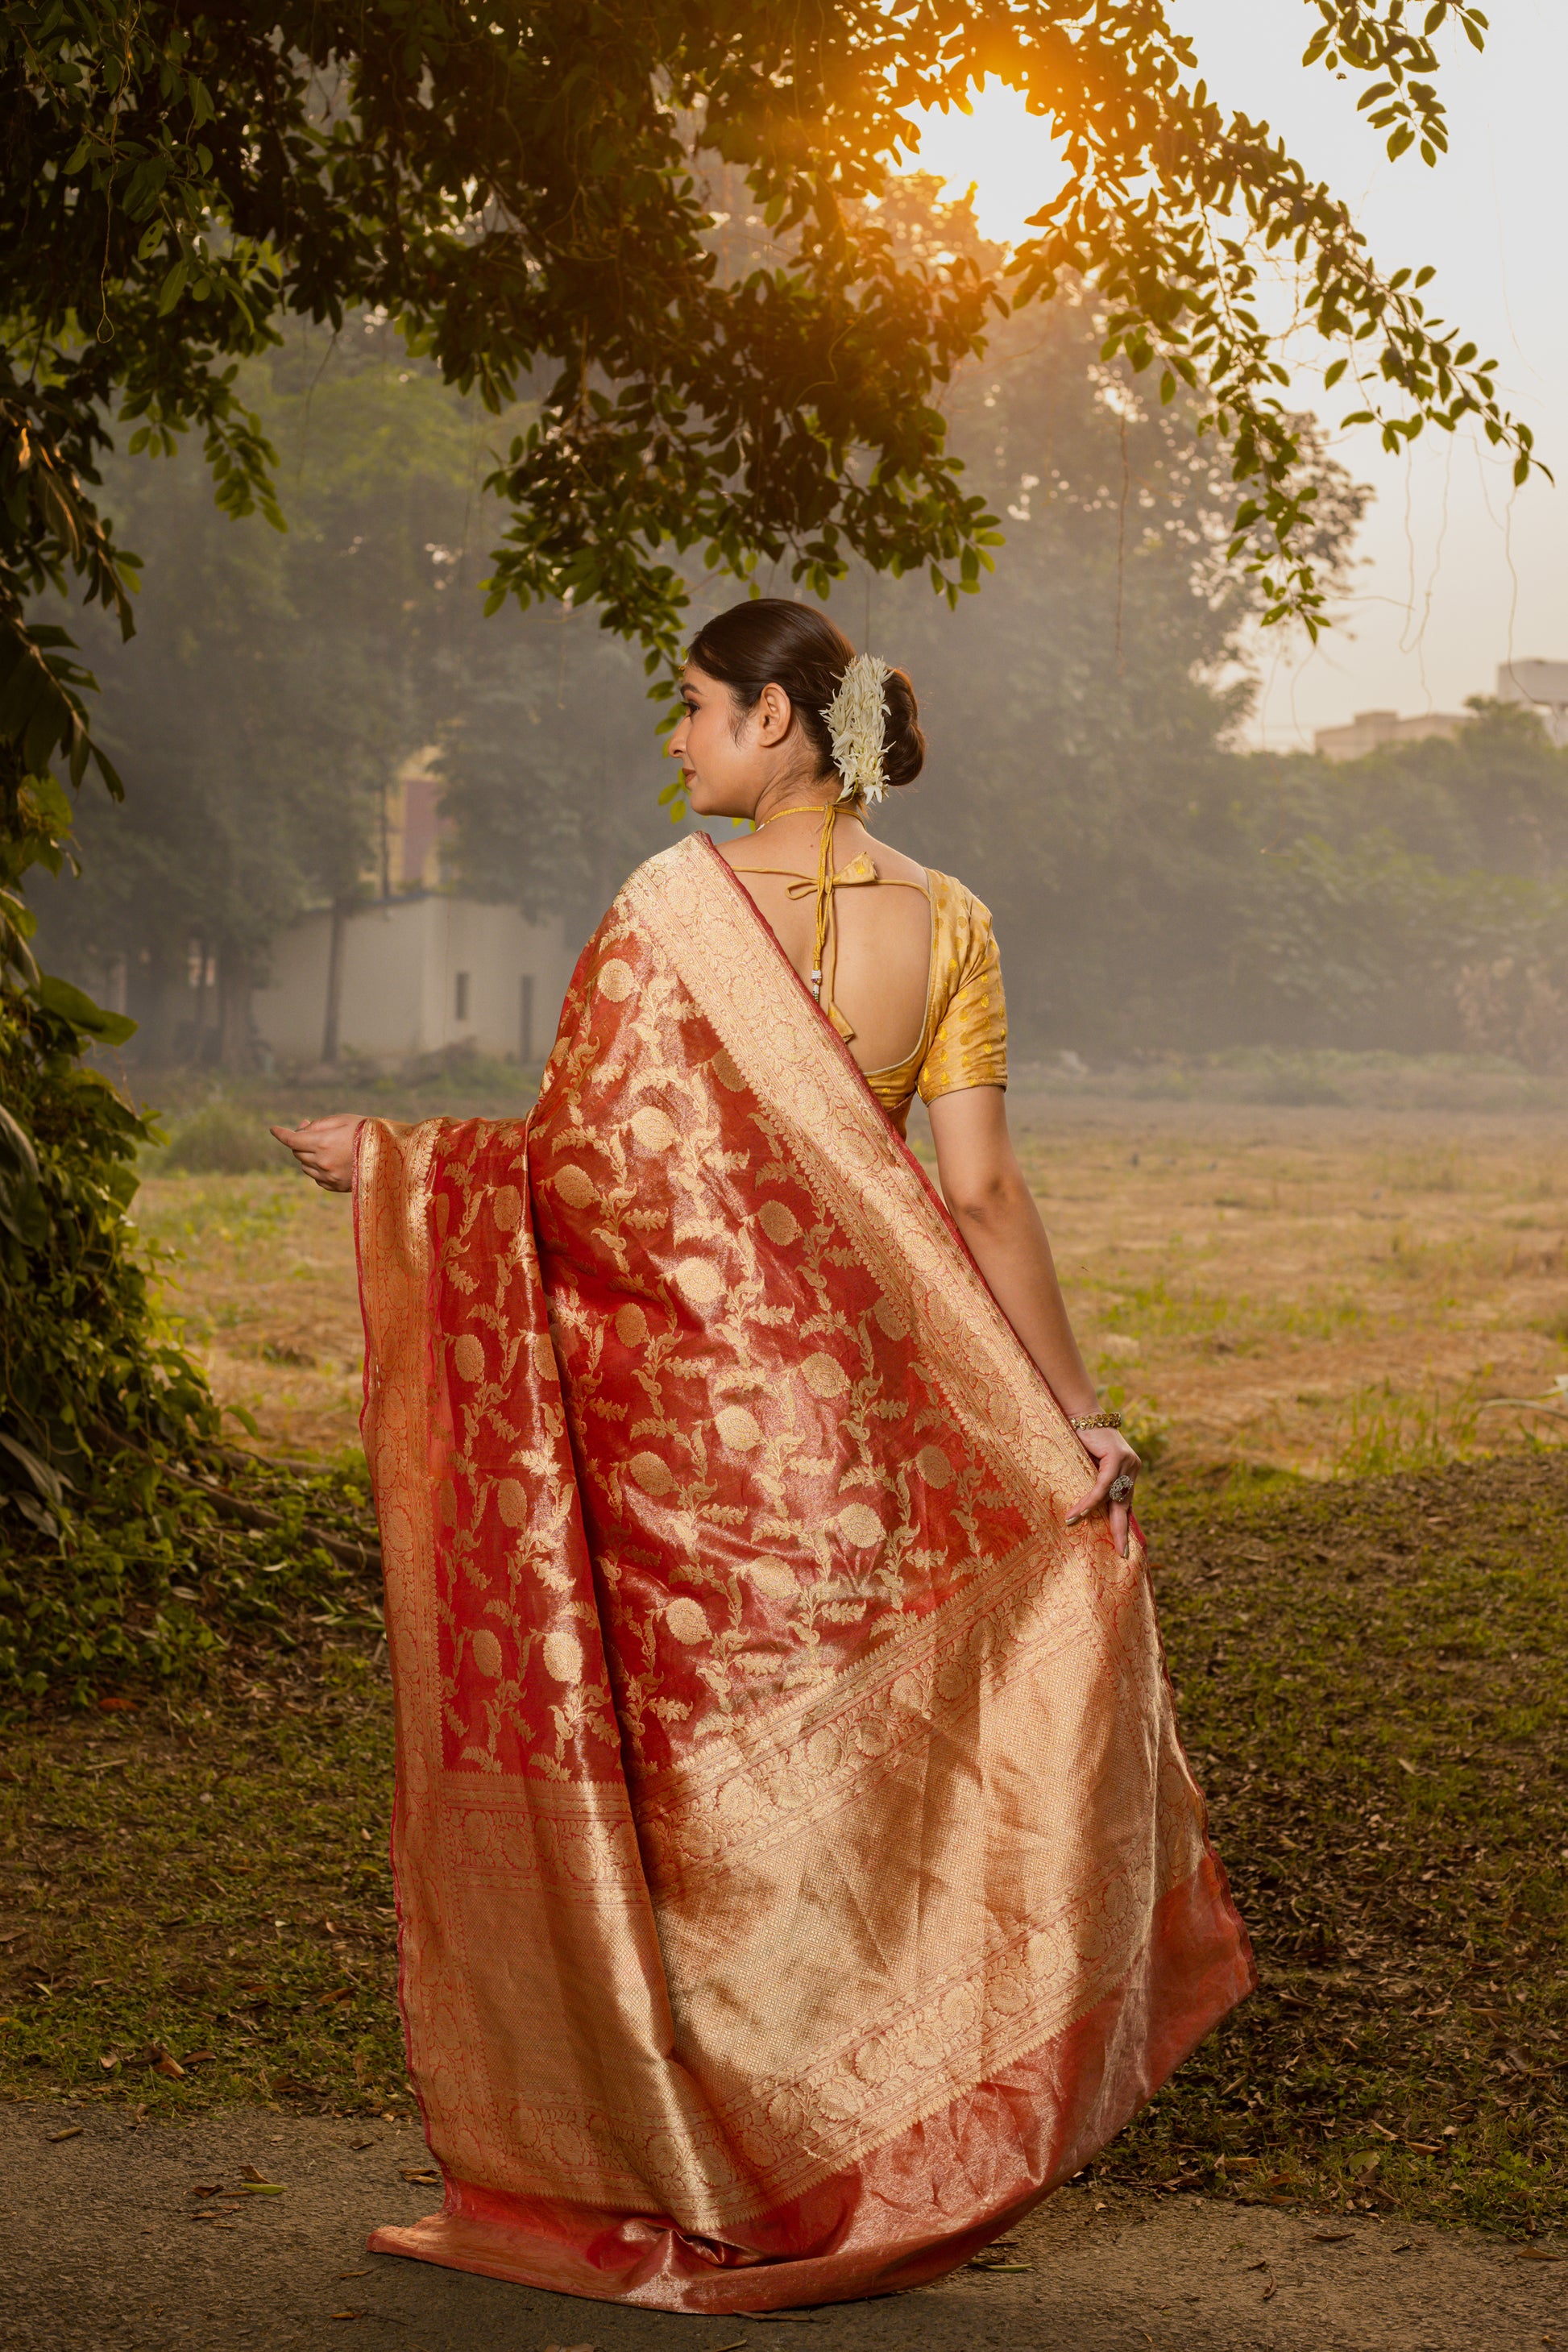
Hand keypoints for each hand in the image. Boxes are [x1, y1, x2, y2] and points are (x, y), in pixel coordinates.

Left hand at [270, 1113, 362, 1193]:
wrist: (390, 1155)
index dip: (280, 1133)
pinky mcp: (335, 1186)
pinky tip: (333, 1160)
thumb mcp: (342, 1120)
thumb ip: (317, 1125)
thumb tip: (299, 1130)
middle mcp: (323, 1162)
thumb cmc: (366, 1131)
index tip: (273, 1129)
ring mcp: (329, 1176)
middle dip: (299, 1142)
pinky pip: (316, 1178)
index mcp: (323, 1143)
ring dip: (308, 1156)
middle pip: (297, 1153)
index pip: (291, 1140)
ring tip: (326, 1146)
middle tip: (310, 1131)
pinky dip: (318, 1169)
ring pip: (305, 1167)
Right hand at [1065, 1423, 1140, 1559]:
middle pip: (1125, 1505)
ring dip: (1094, 1514)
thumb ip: (1097, 1484)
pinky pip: (1103, 1486)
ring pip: (1113, 1497)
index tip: (1122, 1548)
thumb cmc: (1082, 1439)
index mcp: (1130, 1472)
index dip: (1122, 1525)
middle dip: (1120, 1530)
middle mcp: (1133, 1467)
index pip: (1126, 1503)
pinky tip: (1078, 1512)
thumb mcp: (1092, 1467)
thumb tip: (1088, 1511)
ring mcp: (1127, 1462)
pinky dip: (1089, 1500)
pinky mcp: (1117, 1457)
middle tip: (1120, 1553)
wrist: (1082, 1413)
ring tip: (1076, 1526)